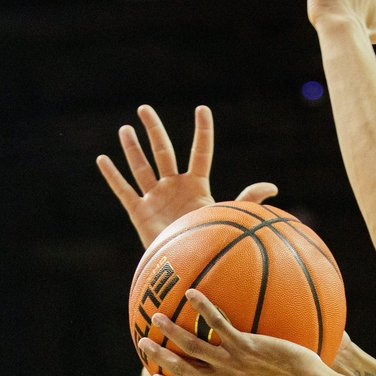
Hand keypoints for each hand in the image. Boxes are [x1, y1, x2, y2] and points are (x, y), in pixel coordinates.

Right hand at [97, 105, 277, 247]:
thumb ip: (248, 198)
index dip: (203, 132)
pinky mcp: (139, 212)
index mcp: (197, 186)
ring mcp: (156, 198)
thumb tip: (273, 187)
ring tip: (126, 129)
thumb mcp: (229, 216)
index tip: (202, 109)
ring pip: (141, 167)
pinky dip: (113, 176)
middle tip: (145, 108)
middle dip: (154, 130)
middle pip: (162, 152)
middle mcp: (174, 187)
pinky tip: (103, 159)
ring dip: (132, 149)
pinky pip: (124, 191)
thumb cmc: (211, 242)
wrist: (189, 267)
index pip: (200, 153)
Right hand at [140, 289, 325, 375]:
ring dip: (171, 331)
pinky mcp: (246, 346)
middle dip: (160, 357)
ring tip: (157, 317)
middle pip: (183, 369)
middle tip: (144, 343)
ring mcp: (233, 364)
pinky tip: (192, 294)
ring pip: (192, 347)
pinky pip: (219, 325)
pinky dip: (204, 309)